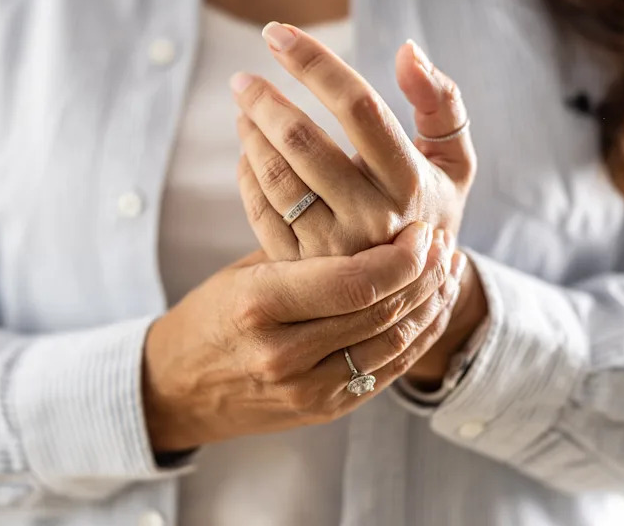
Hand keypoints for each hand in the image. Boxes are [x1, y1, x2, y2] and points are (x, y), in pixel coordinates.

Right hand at [143, 222, 454, 451]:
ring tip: (445, 273)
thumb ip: (304, 252)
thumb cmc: (209, 314)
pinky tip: (429, 311)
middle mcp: (283, 353)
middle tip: (442, 244)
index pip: (354, 283)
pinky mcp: (322, 410)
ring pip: (392, 345)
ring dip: (429, 306)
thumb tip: (369, 214)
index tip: (422, 231)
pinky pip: (385, 373)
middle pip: (381, 312)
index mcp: (258, 305)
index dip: (402, 257)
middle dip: (424, 275)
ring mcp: (305, 389)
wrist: (178, 386)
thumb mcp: (245, 271)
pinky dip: (415, 340)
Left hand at [232, 23, 474, 260]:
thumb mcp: (454, 161)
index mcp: (410, 181)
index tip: (278, 33)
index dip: (315, 64)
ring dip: (251, 135)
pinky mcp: (301, 268)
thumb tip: (407, 51)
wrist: (412, 289)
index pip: (359, 107)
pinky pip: (260, 212)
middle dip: (265, 101)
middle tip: (243, 79)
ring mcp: (334, 249)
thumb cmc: (428, 207)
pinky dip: (247, 174)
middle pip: (304, 143)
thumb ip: (440, 104)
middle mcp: (373, 218)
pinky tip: (248, 151)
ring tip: (244, 109)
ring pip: (276, 178)